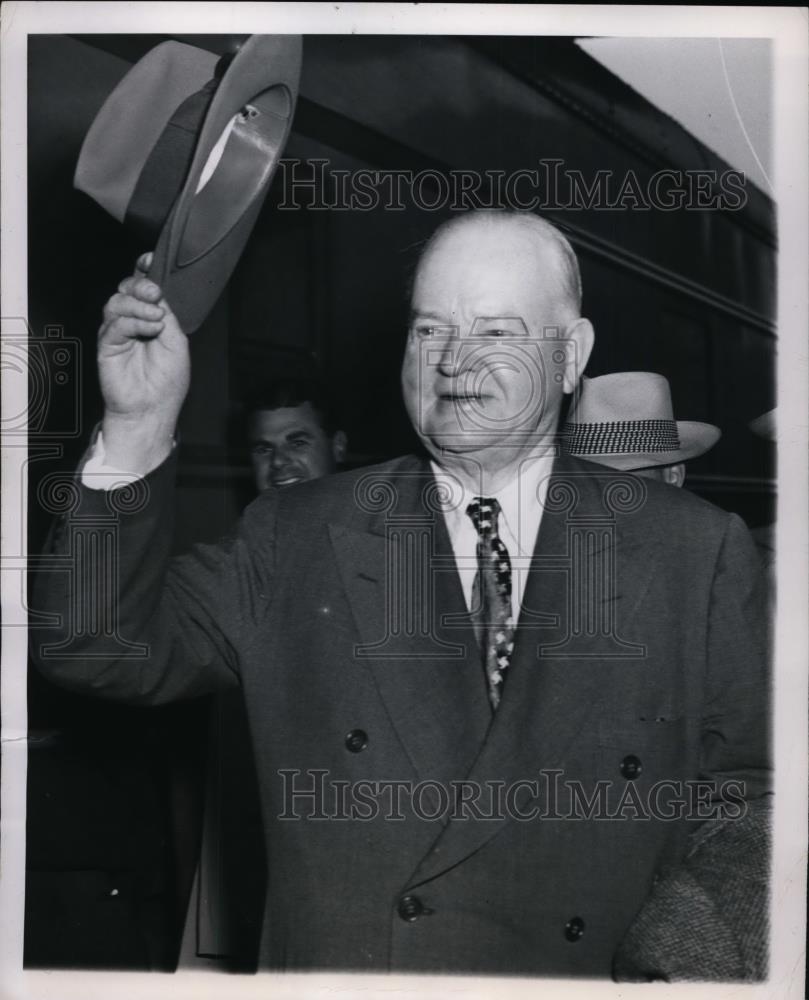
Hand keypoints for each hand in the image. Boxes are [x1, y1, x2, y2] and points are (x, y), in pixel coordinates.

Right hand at [98, 253, 190, 473]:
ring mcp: (118, 332)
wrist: (154, 408)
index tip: (150, 259)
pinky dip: (134, 321)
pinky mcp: (107, 344)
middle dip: (140, 284)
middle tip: (155, 293)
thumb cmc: (166, 380)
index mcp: (149, 317)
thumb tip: (158, 293)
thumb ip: (168, 315)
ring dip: (138, 304)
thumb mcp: (177, 341)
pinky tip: (150, 328)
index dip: (143, 269)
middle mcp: (132, 321)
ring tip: (157, 318)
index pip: (142, 286)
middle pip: (127, 288)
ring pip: (117, 302)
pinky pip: (115, 324)